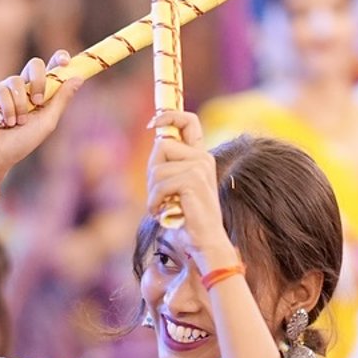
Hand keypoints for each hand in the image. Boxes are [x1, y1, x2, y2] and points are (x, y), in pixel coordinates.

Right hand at [0, 53, 82, 193]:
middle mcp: (24, 88)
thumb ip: (61, 100)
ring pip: (16, 80)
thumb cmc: (21, 142)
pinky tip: (3, 122)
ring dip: (20, 105)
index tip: (65, 61)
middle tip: (38, 101)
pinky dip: (6, 108)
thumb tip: (79, 78)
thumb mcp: (47, 122)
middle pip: (34, 64)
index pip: (52, 69)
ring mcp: (6, 89)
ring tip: (17, 123)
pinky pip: (0, 89)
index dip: (59, 59)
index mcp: (40, 93)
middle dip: (39, 80)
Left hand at [145, 110, 234, 265]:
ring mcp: (200, 168)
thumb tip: (156, 142)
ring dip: (153, 193)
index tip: (152, 123)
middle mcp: (203, 158)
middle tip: (158, 196)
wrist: (205, 243)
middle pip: (161, 147)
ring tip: (163, 208)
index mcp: (201, 157)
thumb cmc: (188, 219)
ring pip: (157, 170)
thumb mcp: (176, 188)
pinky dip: (154, 202)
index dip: (169, 115)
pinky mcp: (193, 181)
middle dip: (152, 172)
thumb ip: (169, 166)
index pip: (189, 121)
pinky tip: (162, 213)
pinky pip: (160, 185)